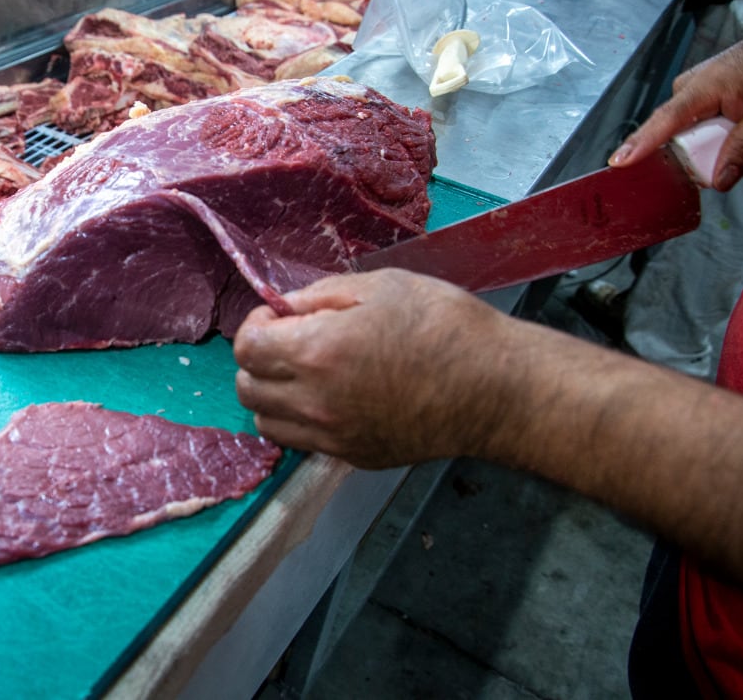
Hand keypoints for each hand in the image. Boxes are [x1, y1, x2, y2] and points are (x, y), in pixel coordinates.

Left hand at [233, 269, 513, 468]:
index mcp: (316, 353)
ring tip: (307, 373)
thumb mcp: (379, 285)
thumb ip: (318, 295)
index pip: (245, 348)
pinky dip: (302, 421)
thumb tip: (282, 308)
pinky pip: (303, 442)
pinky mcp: (354, 457)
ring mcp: (333, 436)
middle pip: (247, 389)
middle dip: (259, 360)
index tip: (280, 317)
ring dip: (274, 395)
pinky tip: (333, 398)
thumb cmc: (444, 324)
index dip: (257, 325)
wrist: (496, 388)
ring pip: (266, 423)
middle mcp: (315, 403)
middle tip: (290, 342)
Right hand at [609, 0, 742, 189]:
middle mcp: (688, 94)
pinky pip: (711, 136)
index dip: (640, 145)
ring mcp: (694, 100)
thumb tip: (719, 180)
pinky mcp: (703, 105)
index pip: (663, 122)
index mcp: (701, 89)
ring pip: (705, 146)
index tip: (618, 162)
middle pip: (690, 146)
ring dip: (741, 149)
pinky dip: (739, 139)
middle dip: (728, 156)